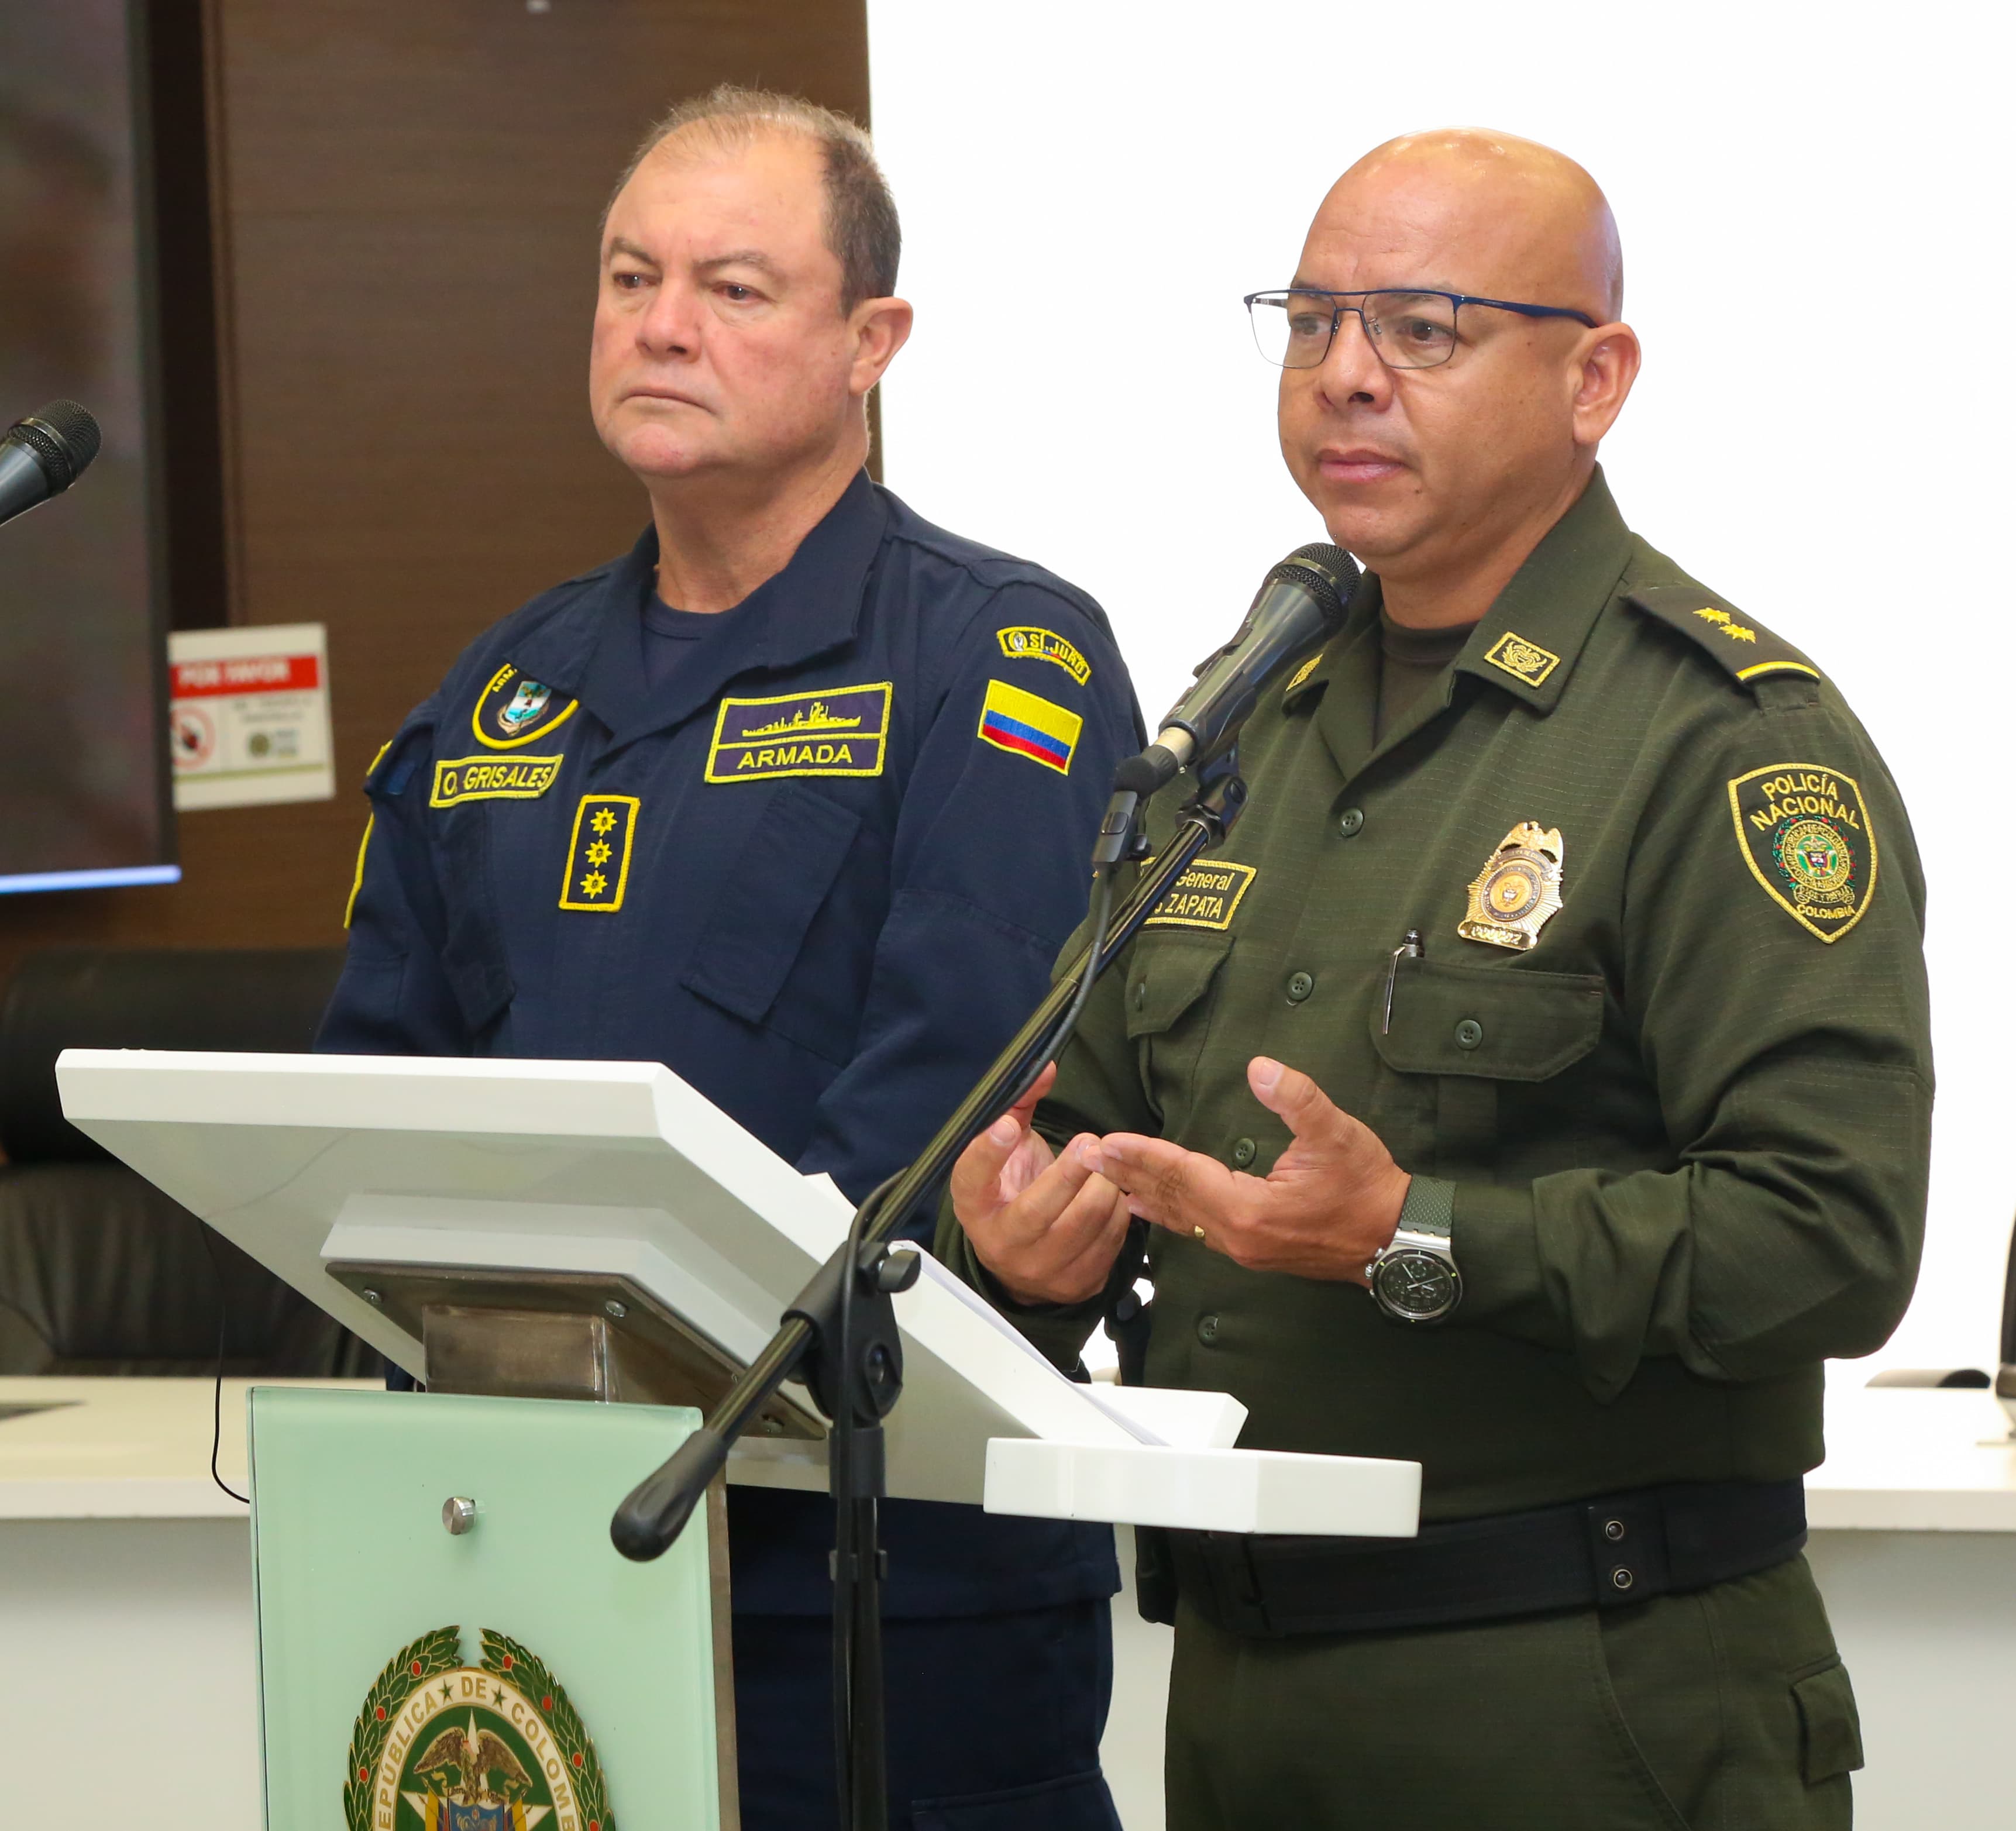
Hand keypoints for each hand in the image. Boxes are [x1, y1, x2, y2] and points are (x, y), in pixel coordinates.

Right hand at [947, 1063, 1131, 1305]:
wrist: (1022, 1261)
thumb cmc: (1013, 1193)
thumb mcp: (1008, 1152)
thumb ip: (1020, 1107)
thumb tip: (1045, 1066)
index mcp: (975, 1207)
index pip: (971, 1180)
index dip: (987, 1153)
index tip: (1007, 1126)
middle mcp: (1001, 1244)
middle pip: (1038, 1209)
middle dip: (1071, 1170)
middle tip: (1090, 1143)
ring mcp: (1039, 1270)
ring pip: (1084, 1222)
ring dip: (1104, 1187)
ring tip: (1105, 1170)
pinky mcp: (1075, 1284)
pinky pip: (1110, 1242)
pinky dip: (1119, 1212)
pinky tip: (1112, 1197)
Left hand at [1089, 1057, 1407, 1282]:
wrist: (1397, 1241)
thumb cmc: (1368, 1188)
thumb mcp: (1337, 1134)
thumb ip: (1296, 1098)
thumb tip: (1259, 1068)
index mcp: (1250, 1210)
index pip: (1183, 1174)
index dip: (1145, 1154)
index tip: (1108, 1141)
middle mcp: (1238, 1236)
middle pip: (1172, 1198)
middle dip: (1128, 1174)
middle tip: (1087, 1156)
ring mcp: (1244, 1248)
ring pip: (1181, 1216)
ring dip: (1142, 1193)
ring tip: (1105, 1179)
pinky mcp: (1253, 1250)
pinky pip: (1197, 1228)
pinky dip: (1169, 1211)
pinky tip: (1148, 1206)